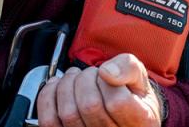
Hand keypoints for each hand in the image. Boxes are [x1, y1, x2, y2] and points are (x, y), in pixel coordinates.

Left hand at [36, 53, 162, 126]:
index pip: (117, 102)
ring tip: (77, 79)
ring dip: (68, 85)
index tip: (109, 75)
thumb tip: (107, 72)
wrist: (123, 115)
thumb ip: (128, 67)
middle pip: (90, 106)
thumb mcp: (140, 78)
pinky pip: (49, 121)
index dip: (109, 81)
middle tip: (92, 74)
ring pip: (69, 113)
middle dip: (87, 78)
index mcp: (139, 122)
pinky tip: (58, 87)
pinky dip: (49, 96)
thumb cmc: (131, 97)